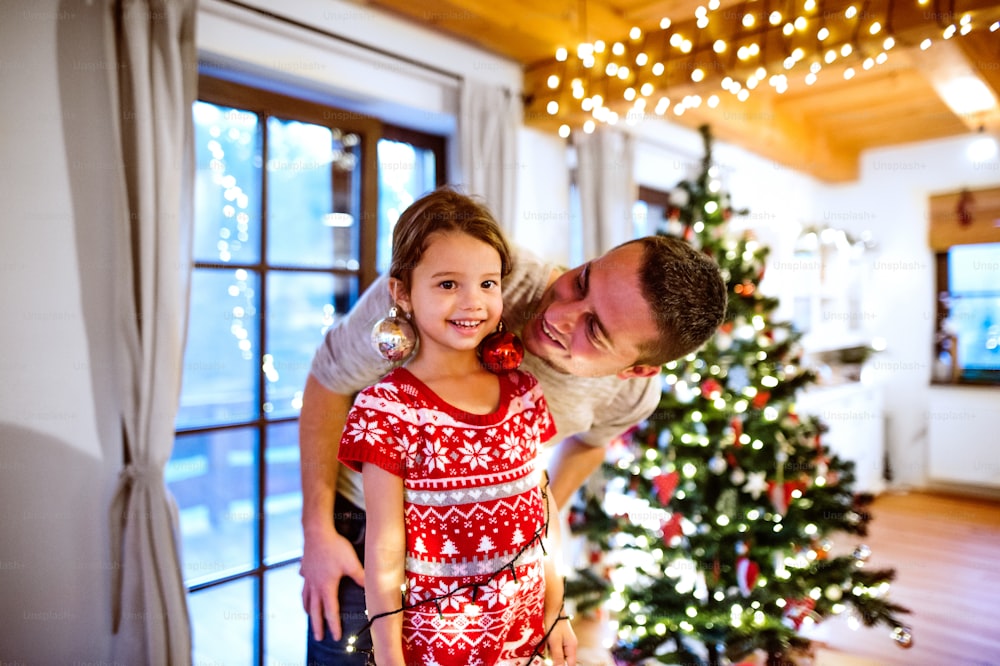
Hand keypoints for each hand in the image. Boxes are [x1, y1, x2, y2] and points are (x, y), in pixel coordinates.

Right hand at [299, 524, 364, 640]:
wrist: (317, 531)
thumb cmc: (335, 547)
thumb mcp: (351, 562)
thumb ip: (361, 577)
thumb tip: (371, 588)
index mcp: (327, 587)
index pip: (331, 611)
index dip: (333, 625)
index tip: (335, 636)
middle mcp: (315, 585)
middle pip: (315, 610)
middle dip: (317, 625)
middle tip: (318, 637)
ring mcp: (308, 577)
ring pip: (306, 597)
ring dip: (308, 609)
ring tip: (309, 615)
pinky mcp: (305, 568)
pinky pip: (303, 582)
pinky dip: (304, 588)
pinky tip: (305, 585)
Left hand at [546, 616, 576, 665]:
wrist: (551, 608)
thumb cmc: (554, 623)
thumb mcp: (555, 642)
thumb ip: (558, 656)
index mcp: (572, 646)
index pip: (571, 664)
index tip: (553, 665)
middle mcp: (569, 644)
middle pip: (564, 659)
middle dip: (555, 661)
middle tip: (546, 658)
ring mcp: (564, 640)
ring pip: (558, 653)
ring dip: (551, 654)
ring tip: (545, 648)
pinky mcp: (558, 637)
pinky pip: (554, 647)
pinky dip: (549, 648)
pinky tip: (544, 644)